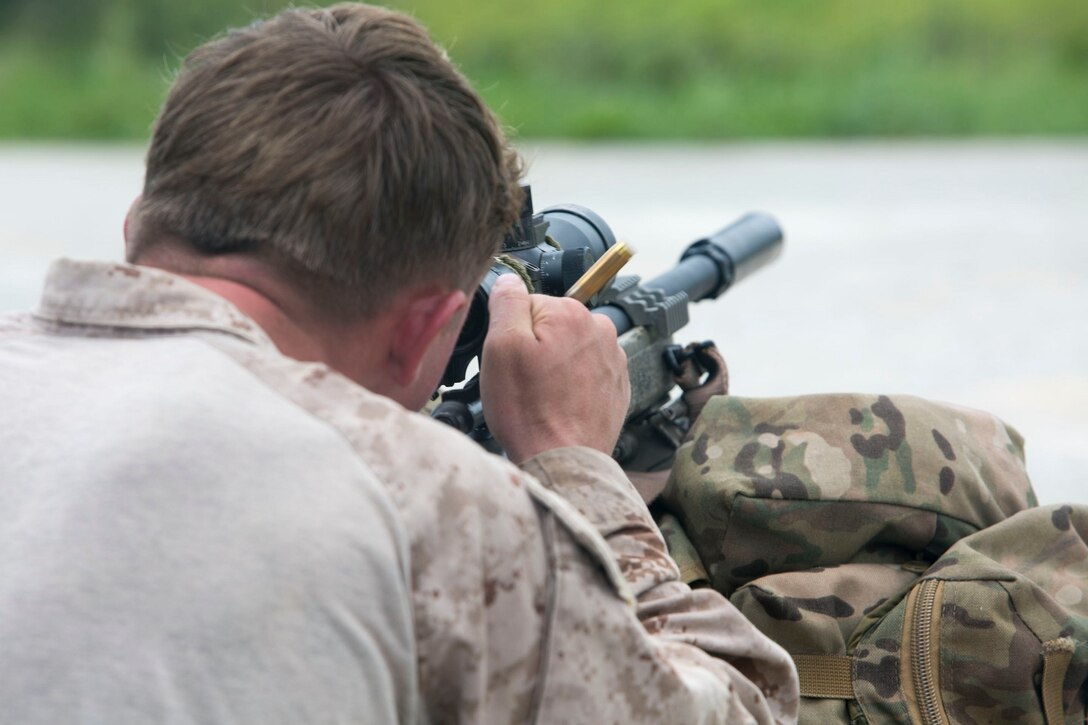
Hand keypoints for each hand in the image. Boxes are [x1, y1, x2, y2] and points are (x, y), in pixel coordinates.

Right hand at [480, 274, 630, 462]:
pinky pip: (583, 375)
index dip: (510, 333)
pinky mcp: (616, 386)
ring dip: (552, 368)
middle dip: (533, 349)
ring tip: (540, 398)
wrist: (564, 461)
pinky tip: (557, 406)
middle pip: (549, 327)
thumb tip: (509, 280)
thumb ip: (506, 303)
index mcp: (571, 313)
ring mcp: (612, 360)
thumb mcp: (501, 348)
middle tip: (522, 383)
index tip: (510, 360)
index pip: (527, 305)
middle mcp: (600, 330)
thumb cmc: (530, 412)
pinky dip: (569, 387)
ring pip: (567, 351)